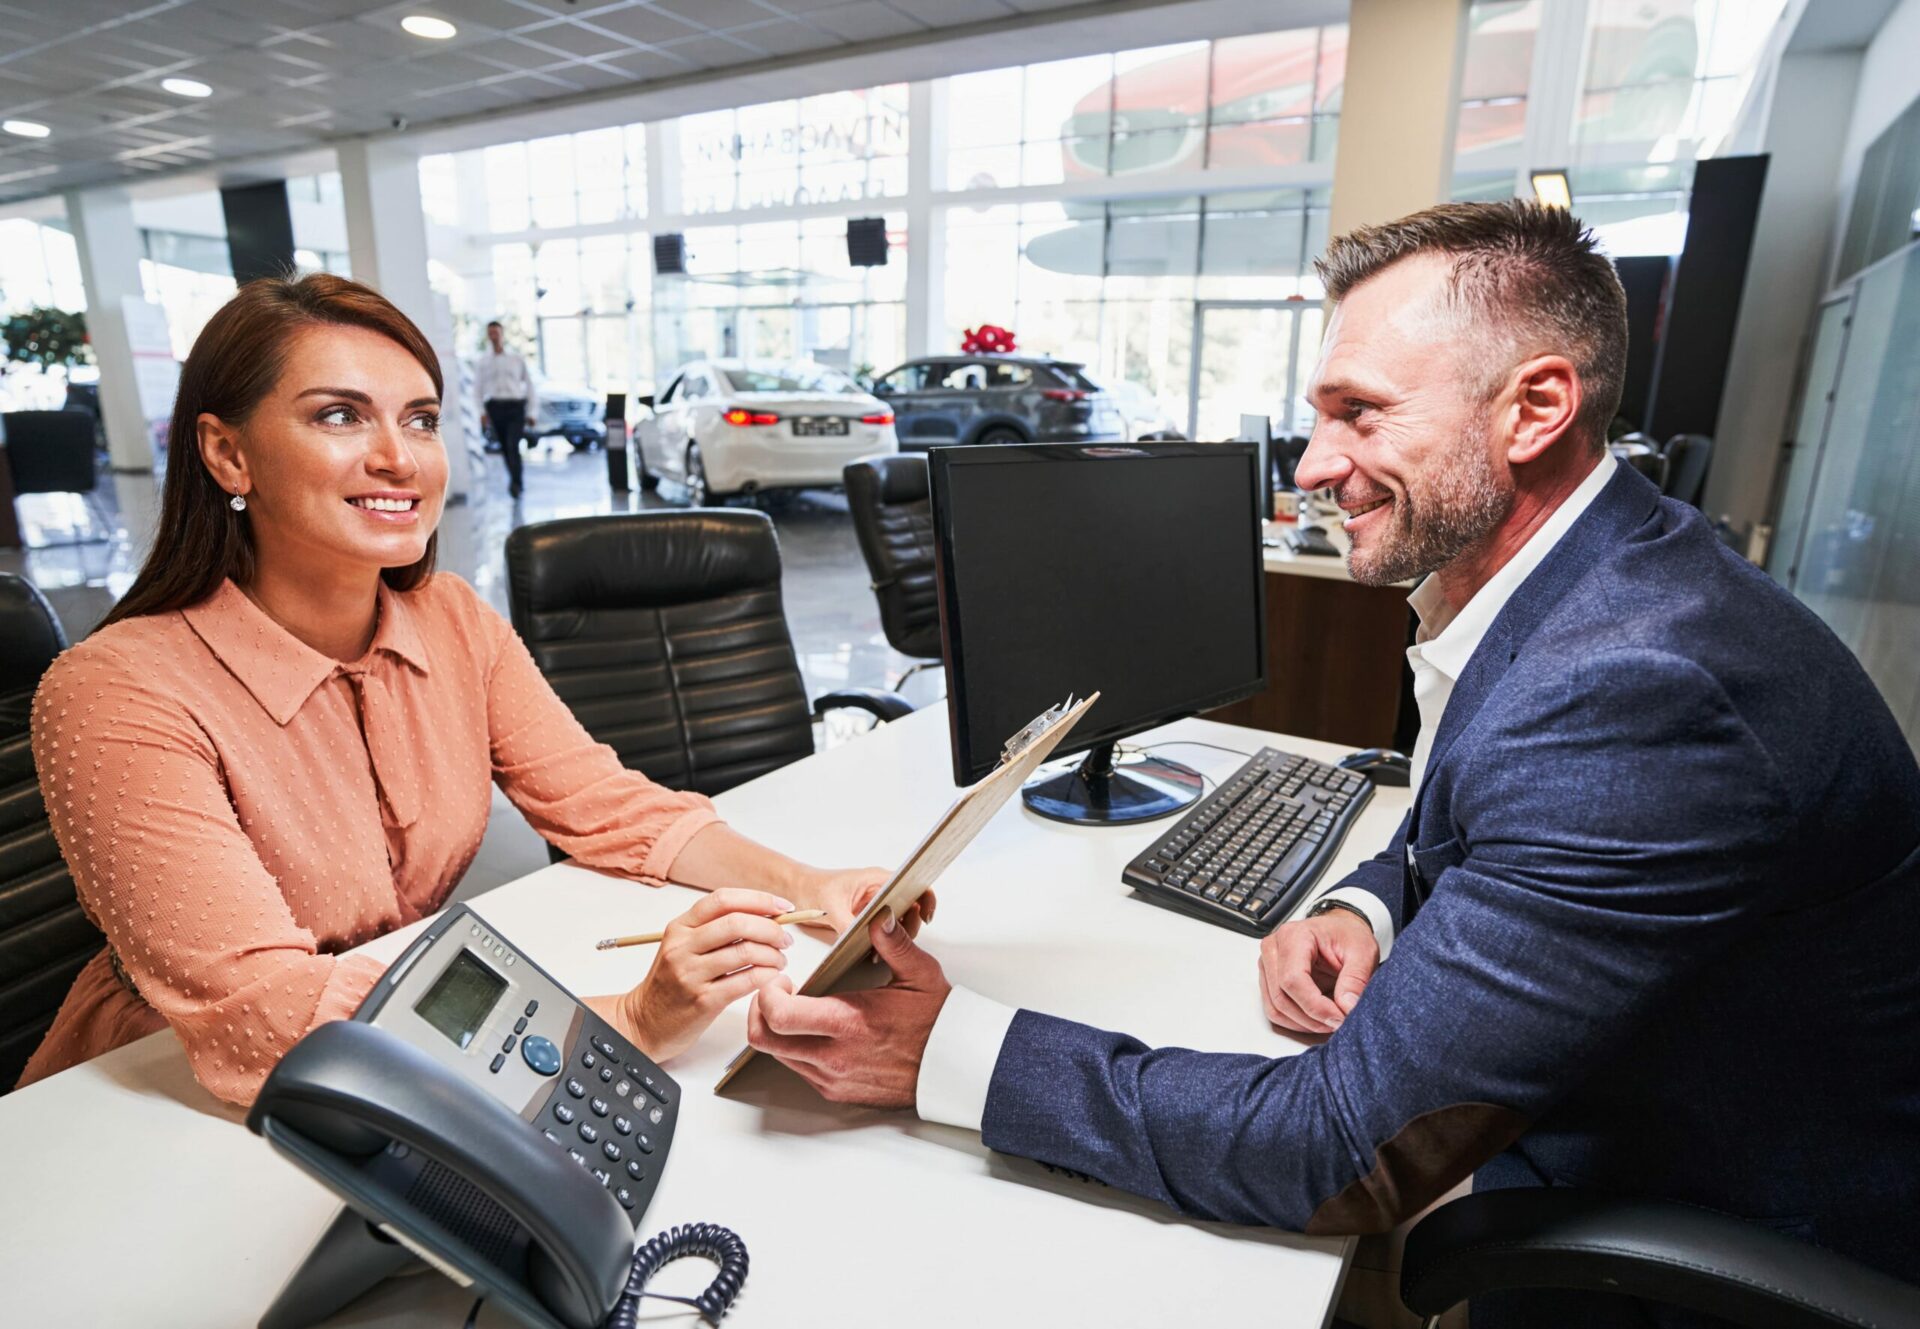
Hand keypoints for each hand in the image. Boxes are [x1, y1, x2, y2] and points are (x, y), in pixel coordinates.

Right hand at [621, 888, 796, 1061]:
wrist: (645, 1022)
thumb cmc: (671, 983)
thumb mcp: (683, 946)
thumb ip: (715, 929)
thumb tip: (766, 915)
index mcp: (680, 927)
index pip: (723, 900)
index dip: (758, 899)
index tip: (782, 906)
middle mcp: (683, 947)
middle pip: (737, 923)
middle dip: (771, 928)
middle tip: (785, 939)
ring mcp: (691, 974)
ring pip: (746, 952)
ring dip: (773, 955)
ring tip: (780, 961)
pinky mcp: (703, 1001)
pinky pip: (746, 980)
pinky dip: (767, 976)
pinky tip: (772, 977)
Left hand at [745, 910, 950, 1107]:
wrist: (953, 1068)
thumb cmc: (937, 1022)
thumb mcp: (920, 974)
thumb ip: (894, 943)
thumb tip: (879, 915)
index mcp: (848, 1022)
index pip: (779, 1016)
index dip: (767, 995)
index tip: (783, 981)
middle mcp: (834, 1056)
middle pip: (765, 1040)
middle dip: (760, 1012)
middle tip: (778, 995)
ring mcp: (833, 1078)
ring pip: (779, 1056)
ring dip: (779, 1031)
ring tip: (801, 1011)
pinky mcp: (836, 1091)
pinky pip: (800, 1071)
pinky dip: (798, 1049)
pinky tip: (818, 1032)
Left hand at [803, 865, 935, 942]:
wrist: (797, 890)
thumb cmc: (813, 888)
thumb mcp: (830, 907)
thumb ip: (848, 923)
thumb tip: (864, 940)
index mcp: (877, 879)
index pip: (913, 884)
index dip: (926, 899)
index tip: (926, 918)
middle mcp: (880, 891)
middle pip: (911, 907)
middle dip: (908, 927)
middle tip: (896, 945)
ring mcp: (875, 905)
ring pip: (898, 921)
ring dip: (895, 937)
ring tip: (880, 953)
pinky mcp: (868, 918)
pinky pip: (884, 929)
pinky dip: (883, 942)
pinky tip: (874, 953)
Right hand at [1258, 907, 1377, 1035]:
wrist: (1340, 929)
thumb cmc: (1347, 935)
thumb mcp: (1363, 952)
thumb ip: (1355, 979)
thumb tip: (1347, 1007)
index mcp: (1294, 936)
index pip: (1293, 979)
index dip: (1315, 1006)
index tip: (1339, 1018)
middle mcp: (1273, 949)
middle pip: (1281, 997)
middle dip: (1311, 1018)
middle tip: (1338, 1023)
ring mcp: (1268, 965)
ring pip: (1275, 1008)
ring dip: (1303, 1024)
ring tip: (1329, 1022)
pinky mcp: (1269, 980)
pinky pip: (1275, 1010)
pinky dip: (1296, 1022)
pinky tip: (1317, 1020)